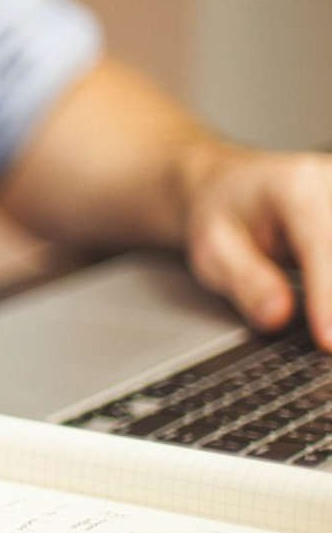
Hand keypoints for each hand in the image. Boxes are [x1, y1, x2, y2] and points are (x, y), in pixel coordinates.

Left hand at [181, 145, 331, 348]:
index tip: (328, 341)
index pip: (323, 246)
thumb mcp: (213, 248)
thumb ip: (245, 280)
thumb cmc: (223, 217)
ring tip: (327, 336)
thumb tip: (277, 316)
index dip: (328, 299)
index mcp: (297, 187)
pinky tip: (330, 322)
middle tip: (327, 345)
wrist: (231, 190)